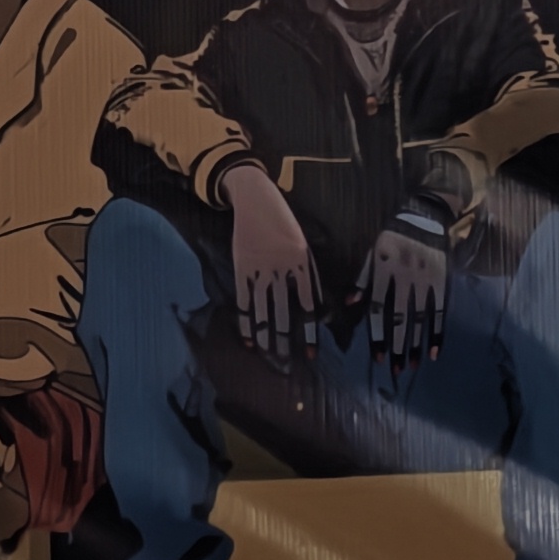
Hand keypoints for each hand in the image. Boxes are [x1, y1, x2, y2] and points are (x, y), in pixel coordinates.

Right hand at [219, 163, 321, 366]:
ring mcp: (259, 267)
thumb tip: (316, 307)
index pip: (308, 303)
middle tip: (286, 362)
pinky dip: (245, 320)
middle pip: (283, 311)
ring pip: (262, 309)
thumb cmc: (282, 222)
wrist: (256, 198)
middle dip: (285, 339)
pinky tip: (248, 338)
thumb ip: (306, 274)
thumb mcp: (301, 243)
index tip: (312, 352)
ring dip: (265, 335)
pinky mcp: (242, 266)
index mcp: (301, 260)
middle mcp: (281, 267)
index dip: (310, 330)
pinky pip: (244, 299)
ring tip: (267, 355)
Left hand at [358, 220, 449, 373]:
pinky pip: (440, 310)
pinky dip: (438, 332)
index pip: (378, 309)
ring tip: (413, 366)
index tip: (379, 358)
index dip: (378, 335)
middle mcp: (403, 277)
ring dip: (416, 344)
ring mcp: (424, 279)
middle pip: (400, 318)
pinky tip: (434, 351)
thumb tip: (349, 304)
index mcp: (384, 271)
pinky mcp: (441, 279)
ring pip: (420, 318)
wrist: (424, 215)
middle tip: (397, 371)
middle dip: (398, 347)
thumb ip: (362, 278)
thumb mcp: (373, 252)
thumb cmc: (393, 235)